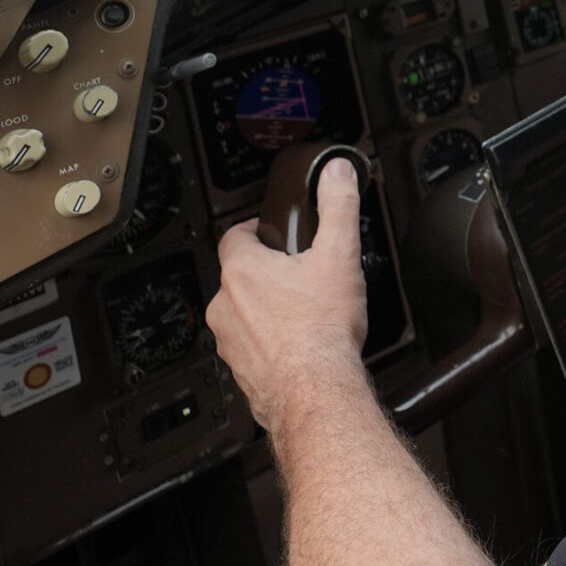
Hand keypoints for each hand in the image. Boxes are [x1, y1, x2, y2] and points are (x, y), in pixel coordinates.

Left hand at [209, 160, 369, 432]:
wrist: (315, 392)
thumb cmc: (322, 331)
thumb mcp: (339, 255)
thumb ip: (338, 207)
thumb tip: (336, 172)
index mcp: (243, 271)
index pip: (234, 236)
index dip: (254, 230)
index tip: (272, 233)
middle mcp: (226, 305)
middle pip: (240, 276)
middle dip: (266, 273)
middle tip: (299, 277)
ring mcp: (229, 341)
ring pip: (242, 314)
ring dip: (264, 310)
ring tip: (301, 315)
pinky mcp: (239, 370)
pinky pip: (250, 348)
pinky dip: (269, 344)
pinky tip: (298, 348)